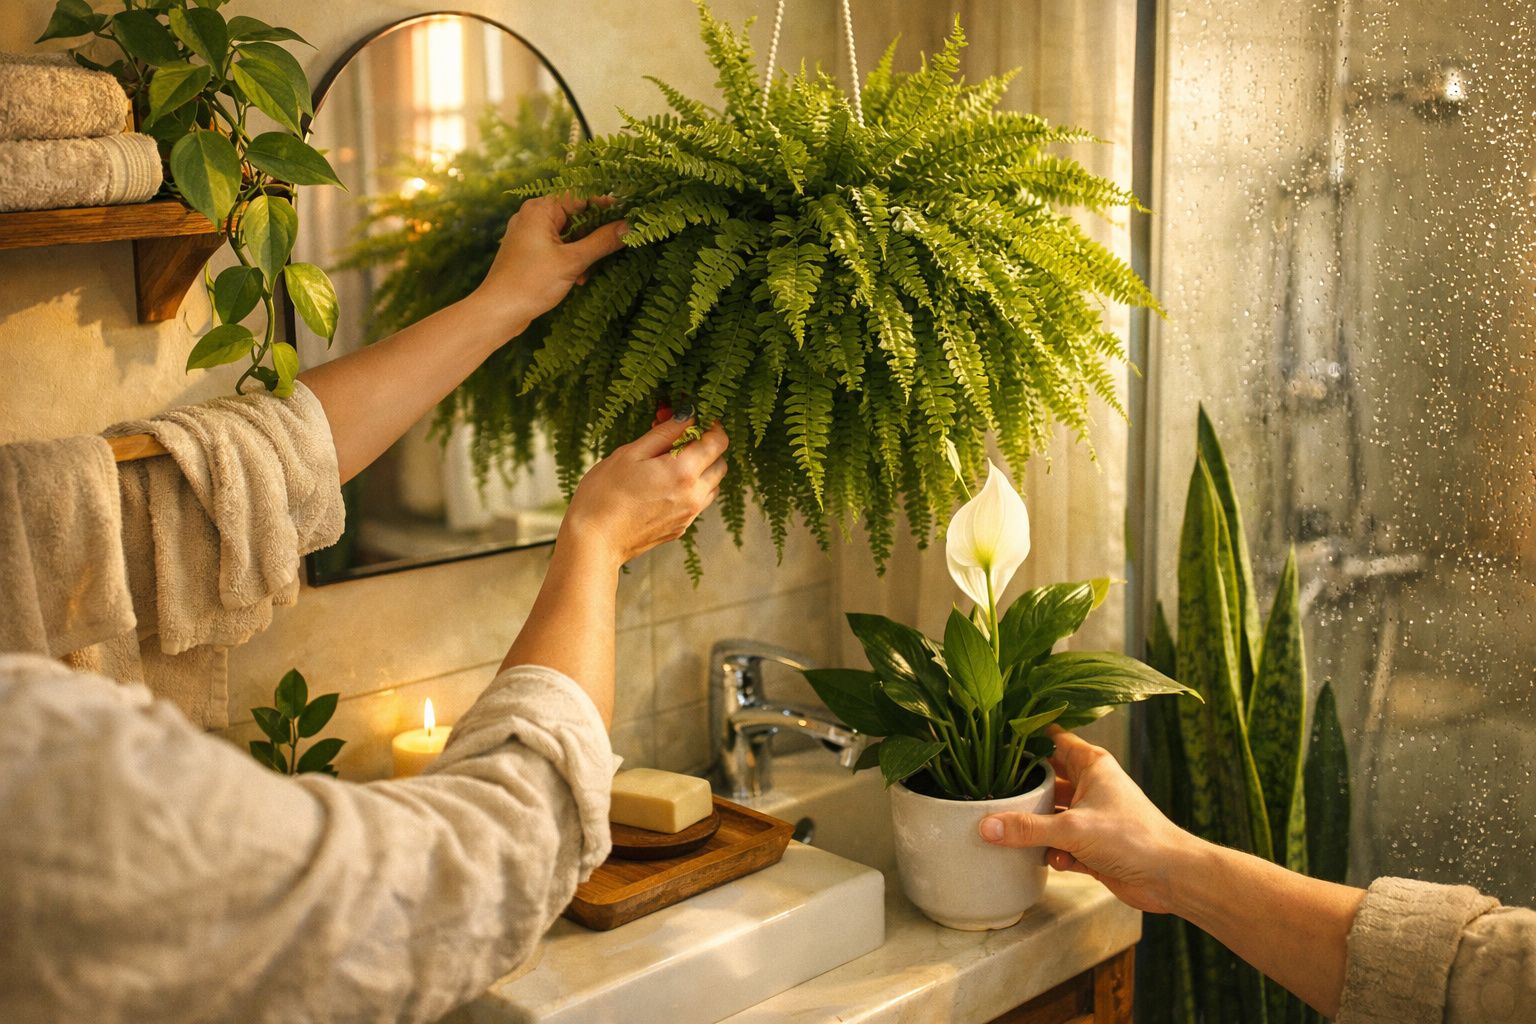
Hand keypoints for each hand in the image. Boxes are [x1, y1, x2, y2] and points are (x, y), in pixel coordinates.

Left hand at [468, 193, 627, 338]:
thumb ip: (602, 242)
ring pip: (569, 234)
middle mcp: (533, 216)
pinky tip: (578, 279)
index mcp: (540, 210)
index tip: (629, 214)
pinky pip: (558, 247)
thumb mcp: (572, 262)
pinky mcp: (529, 253)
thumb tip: (628, 227)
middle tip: (618, 243)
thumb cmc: (530, 283)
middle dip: (596, 232)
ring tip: (590, 270)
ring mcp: (529, 235)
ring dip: (584, 250)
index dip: (606, 204)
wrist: (498, 311)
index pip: (581, 196)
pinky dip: (571, 259)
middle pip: (576, 215)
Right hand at [560, 410, 728, 567]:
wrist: (594, 541)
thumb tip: (687, 415)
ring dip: (701, 469)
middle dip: (706, 447)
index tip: (694, 420)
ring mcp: (689, 515)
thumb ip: (664, 433)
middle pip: (720, 463)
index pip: (718, 441)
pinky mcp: (681, 528)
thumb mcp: (630, 453)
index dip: (710, 426)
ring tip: (670, 463)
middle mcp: (694, 495)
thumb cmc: (604, 493)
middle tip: (676, 439)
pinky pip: (698, 502)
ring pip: (713, 484)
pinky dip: (691, 489)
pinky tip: (663, 485)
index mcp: (683, 472)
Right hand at [977, 729, 1193, 913]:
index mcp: (1092, 765)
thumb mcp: (1073, 829)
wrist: (1170, 877)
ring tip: (1017, 834)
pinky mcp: (1093, 845)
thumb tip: (986, 826)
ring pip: (1051, 815)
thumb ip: (1027, 829)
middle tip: (994, 794)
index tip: (997, 741)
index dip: (1027, 737)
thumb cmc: (1133, 838)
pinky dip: (1055, 854)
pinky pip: (1061, 844)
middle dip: (1024, 790)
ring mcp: (1092, 816)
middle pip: (1047, 779)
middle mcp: (1092, 786)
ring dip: (1037, 828)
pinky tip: (1056, 862)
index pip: (1053, 738)